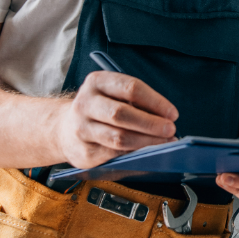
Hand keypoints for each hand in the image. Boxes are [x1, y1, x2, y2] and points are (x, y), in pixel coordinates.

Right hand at [57, 70, 178, 168]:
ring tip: (164, 142)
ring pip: (118, 137)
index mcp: (97, 82)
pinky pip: (114, 155)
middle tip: (170, 129)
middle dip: (151, 123)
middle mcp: (85, 103)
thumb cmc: (100, 110)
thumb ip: (137, 103)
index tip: (172, 113)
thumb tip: (166, 118)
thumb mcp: (114, 96)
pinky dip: (134, 154)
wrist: (66, 130)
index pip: (131, 88)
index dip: (155, 102)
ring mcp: (81, 129)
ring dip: (146, 141)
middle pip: (122, 113)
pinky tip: (147, 152)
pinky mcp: (83, 152)